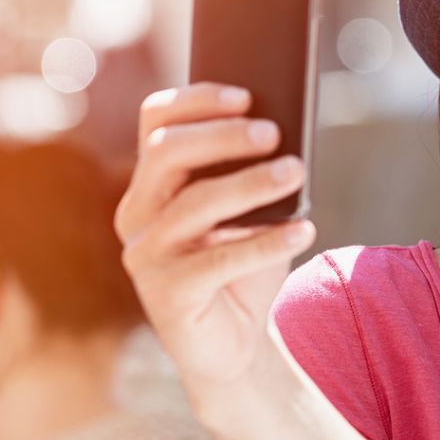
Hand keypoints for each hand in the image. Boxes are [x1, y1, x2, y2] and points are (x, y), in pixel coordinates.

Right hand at [114, 84, 316, 394]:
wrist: (235, 345)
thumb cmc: (244, 267)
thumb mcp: (251, 213)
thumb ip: (253, 173)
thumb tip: (286, 130)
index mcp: (151, 183)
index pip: (156, 122)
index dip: (197, 100)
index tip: (246, 94)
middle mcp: (137, 214)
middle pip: (167, 153)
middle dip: (222, 136)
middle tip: (274, 133)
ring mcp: (145, 255)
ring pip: (194, 203)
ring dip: (251, 183)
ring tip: (297, 172)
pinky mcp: (166, 295)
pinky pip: (218, 261)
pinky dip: (266, 242)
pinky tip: (303, 230)